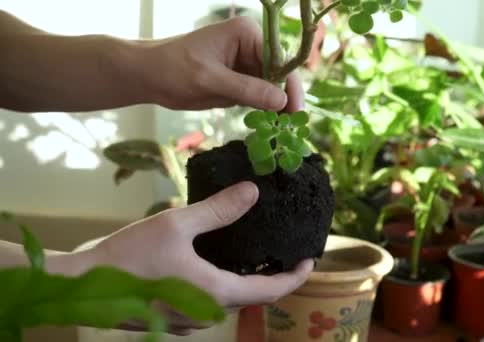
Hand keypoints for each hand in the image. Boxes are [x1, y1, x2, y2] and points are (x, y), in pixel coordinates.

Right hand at [64, 182, 312, 334]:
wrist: (85, 285)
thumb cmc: (129, 255)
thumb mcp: (177, 224)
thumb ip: (217, 209)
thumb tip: (252, 192)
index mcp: (216, 291)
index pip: (270, 291)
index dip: (294, 277)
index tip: (309, 260)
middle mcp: (209, 311)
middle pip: (254, 297)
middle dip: (275, 277)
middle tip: (286, 252)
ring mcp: (192, 318)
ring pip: (234, 300)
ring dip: (252, 280)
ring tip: (260, 253)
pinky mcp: (177, 315)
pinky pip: (214, 301)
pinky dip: (229, 283)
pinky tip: (224, 261)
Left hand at [145, 17, 303, 112]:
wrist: (149, 76)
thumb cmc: (173, 69)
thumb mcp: (210, 80)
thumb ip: (247, 89)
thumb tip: (282, 101)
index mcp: (246, 33)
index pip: (279, 59)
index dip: (289, 85)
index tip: (294, 110)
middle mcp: (252, 45)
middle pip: (280, 73)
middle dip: (286, 97)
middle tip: (293, 124)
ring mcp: (247, 63)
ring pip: (272, 87)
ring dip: (277, 107)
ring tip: (284, 129)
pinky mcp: (241, 80)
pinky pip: (260, 95)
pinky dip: (264, 110)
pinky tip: (270, 125)